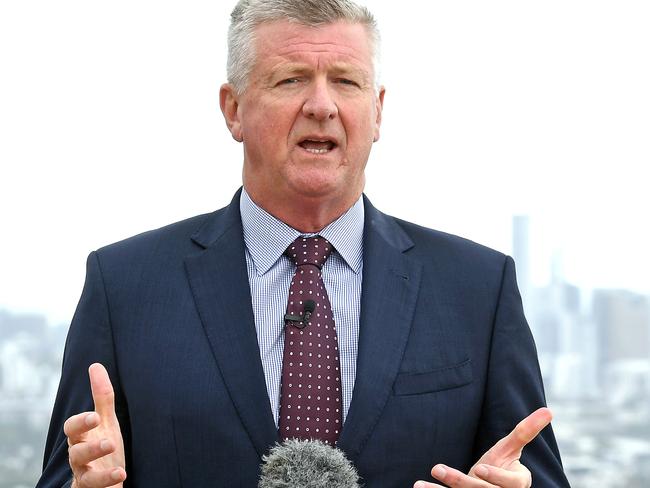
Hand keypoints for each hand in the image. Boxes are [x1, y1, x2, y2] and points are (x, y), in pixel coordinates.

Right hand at [64, 363, 125, 487]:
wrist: (107, 479)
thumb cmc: (103, 446)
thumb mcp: (106, 421)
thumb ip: (101, 397)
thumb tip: (95, 365)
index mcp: (81, 438)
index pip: (72, 428)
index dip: (81, 422)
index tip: (94, 417)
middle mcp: (79, 457)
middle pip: (75, 453)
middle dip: (90, 448)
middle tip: (109, 442)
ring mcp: (85, 476)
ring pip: (84, 476)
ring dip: (101, 474)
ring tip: (121, 469)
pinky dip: (106, 485)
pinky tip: (121, 478)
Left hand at [414, 407, 552, 487]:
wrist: (489, 486)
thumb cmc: (502, 466)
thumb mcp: (510, 449)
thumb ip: (525, 431)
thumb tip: (548, 410)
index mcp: (517, 484)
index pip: (510, 483)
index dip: (496, 477)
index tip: (480, 469)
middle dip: (460, 481)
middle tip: (438, 468)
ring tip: (422, 482)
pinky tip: (419, 486)